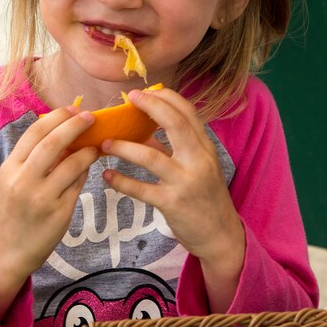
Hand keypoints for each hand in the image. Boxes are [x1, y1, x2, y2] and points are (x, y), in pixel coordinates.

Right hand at [0, 106, 99, 320]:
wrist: (7, 249)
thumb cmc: (14, 208)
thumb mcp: (13, 179)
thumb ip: (33, 157)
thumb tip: (63, 129)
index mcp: (10, 167)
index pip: (34, 133)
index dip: (57, 117)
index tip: (74, 109)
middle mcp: (24, 181)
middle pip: (53, 143)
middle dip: (75, 126)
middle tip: (91, 117)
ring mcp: (42, 198)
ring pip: (72, 164)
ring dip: (87, 150)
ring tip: (96, 145)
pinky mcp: (59, 213)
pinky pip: (78, 185)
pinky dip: (86, 172)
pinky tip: (89, 167)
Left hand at [101, 89, 244, 310]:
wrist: (221, 235)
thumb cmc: (206, 197)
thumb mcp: (197, 167)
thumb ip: (174, 149)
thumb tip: (143, 133)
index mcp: (205, 148)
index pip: (188, 113)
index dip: (166, 97)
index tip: (144, 92)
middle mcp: (198, 160)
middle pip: (174, 124)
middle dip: (150, 107)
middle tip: (128, 99)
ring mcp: (185, 182)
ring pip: (151, 157)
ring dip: (124, 147)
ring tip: (105, 142)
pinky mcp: (172, 204)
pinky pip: (141, 189)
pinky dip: (122, 181)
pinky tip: (107, 176)